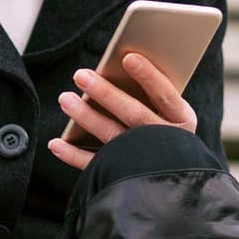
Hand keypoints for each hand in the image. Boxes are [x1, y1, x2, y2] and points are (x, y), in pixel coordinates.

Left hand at [48, 52, 198, 170]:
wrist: (170, 180)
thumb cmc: (167, 131)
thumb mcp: (170, 110)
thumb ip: (152, 91)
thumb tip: (123, 63)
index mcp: (181, 119)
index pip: (165, 95)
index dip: (148, 76)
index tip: (128, 58)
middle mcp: (165, 140)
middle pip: (134, 113)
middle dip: (106, 93)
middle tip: (81, 75)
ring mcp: (143, 159)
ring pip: (112, 135)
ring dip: (85, 116)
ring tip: (66, 98)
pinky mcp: (123, 174)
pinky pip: (95, 165)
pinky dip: (73, 155)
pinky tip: (56, 143)